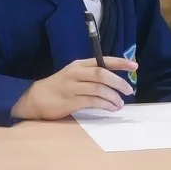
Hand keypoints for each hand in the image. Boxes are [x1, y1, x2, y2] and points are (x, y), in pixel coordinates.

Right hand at [10, 56, 136, 119]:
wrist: (36, 98)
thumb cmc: (59, 86)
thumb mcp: (74, 75)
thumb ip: (91, 76)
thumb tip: (115, 82)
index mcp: (79, 65)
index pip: (103, 61)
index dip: (120, 62)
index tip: (134, 65)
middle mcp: (76, 74)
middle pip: (102, 74)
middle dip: (119, 82)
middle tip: (129, 90)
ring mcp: (73, 87)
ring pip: (99, 89)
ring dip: (113, 97)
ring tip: (120, 104)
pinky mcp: (70, 102)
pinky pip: (93, 102)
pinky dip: (105, 105)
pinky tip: (111, 108)